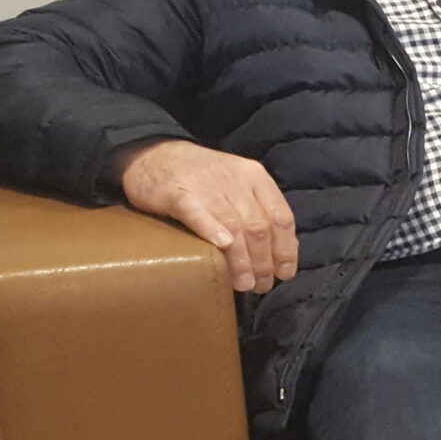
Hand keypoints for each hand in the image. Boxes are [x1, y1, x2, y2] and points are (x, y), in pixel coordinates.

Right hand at [115, 138, 296, 293]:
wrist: (155, 153)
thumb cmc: (202, 178)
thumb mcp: (238, 186)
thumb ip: (260, 212)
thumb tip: (282, 251)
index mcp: (255, 178)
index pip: (281, 217)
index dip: (286, 249)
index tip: (285, 273)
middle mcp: (235, 180)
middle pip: (258, 227)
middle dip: (264, 262)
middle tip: (262, 286)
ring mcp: (206, 186)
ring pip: (233, 226)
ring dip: (242, 260)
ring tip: (244, 284)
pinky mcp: (176, 192)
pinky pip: (197, 213)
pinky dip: (211, 230)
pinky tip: (221, 247)